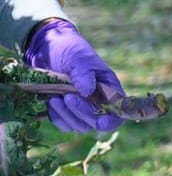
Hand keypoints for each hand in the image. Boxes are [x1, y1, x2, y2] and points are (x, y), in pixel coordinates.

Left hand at [23, 18, 125, 132]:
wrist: (48, 50)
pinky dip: (57, 117)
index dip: (113, 120)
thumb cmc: (70, 51)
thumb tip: (88, 92)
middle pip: (96, 121)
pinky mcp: (66, 112)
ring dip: (66, 115)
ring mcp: (82, 108)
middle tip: (67, 97)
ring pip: (79, 125)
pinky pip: (64, 124)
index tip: (102, 121)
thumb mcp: (79, 58)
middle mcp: (98, 101)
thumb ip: (85, 74)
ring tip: (54, 99)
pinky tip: (51, 102)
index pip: (118, 111)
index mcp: (109, 88)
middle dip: (81, 112)